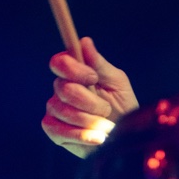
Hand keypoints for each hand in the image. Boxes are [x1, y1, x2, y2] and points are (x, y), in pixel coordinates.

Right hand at [41, 36, 138, 157]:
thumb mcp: (116, 81)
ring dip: (91, 120)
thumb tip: (85, 41)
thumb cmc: (121, 103)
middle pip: (64, 89)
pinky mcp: (54, 131)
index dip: (74, 69)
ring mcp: (55, 110)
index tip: (93, 77)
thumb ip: (99, 64)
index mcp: (75, 73)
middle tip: (107, 109)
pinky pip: (59, 131)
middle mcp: (61, 89)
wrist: (124, 132)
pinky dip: (82, 135)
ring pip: (64, 111)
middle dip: (91, 101)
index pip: (59, 62)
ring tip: (106, 125)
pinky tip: (97, 137)